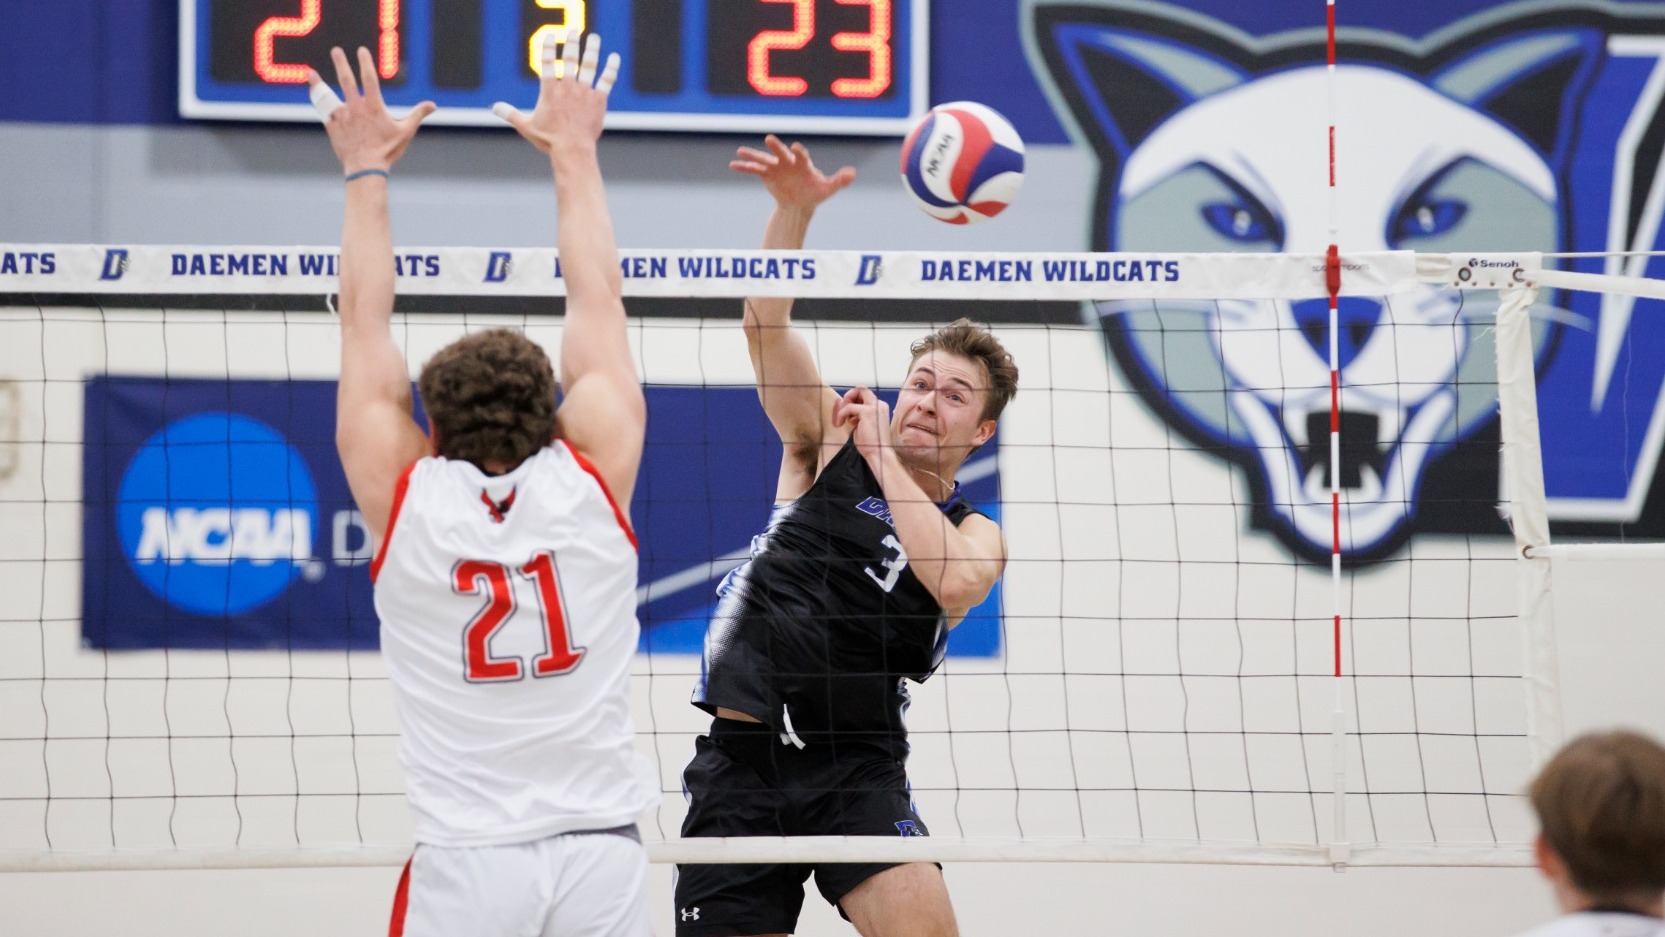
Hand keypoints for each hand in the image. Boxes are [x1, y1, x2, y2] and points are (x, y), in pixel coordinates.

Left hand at [307, 47, 434, 173]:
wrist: (365, 168)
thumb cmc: (387, 151)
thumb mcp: (405, 132)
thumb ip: (417, 115)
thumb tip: (432, 105)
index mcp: (373, 107)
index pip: (369, 78)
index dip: (365, 62)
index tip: (361, 51)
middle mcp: (355, 108)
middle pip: (346, 80)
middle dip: (340, 63)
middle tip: (336, 51)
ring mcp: (342, 117)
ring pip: (328, 96)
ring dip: (319, 83)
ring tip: (311, 74)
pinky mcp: (332, 126)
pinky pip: (325, 112)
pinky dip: (320, 104)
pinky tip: (314, 96)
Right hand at [493, 30, 619, 154]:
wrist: (573, 150)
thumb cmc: (549, 140)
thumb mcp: (526, 126)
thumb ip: (510, 114)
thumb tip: (494, 107)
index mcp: (549, 90)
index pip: (547, 62)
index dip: (548, 48)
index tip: (550, 37)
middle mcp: (568, 87)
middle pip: (570, 58)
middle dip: (572, 42)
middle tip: (573, 30)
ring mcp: (584, 92)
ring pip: (589, 65)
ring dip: (591, 50)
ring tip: (593, 38)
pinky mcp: (598, 100)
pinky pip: (606, 80)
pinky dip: (611, 68)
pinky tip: (614, 57)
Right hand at [731, 136, 855, 211]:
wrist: (801, 202)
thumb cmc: (815, 191)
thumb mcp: (828, 188)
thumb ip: (839, 180)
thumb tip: (852, 174)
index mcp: (803, 163)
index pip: (802, 155)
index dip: (799, 152)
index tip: (797, 148)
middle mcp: (788, 161)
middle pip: (781, 152)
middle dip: (776, 147)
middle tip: (769, 139)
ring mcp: (776, 167)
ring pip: (764, 159)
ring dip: (753, 155)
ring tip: (740, 151)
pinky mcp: (767, 175)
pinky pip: (754, 170)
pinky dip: (744, 167)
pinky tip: (733, 164)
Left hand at [832, 385, 891, 462]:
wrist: (878, 454)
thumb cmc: (870, 444)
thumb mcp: (862, 425)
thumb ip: (856, 415)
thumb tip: (845, 406)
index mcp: (880, 408)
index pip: (864, 395)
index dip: (853, 401)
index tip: (847, 414)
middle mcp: (880, 405)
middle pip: (861, 388)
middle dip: (849, 397)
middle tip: (843, 411)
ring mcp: (875, 407)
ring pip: (858, 391)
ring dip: (845, 403)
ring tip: (842, 419)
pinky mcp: (868, 412)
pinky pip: (849, 407)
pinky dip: (842, 414)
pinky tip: (841, 424)